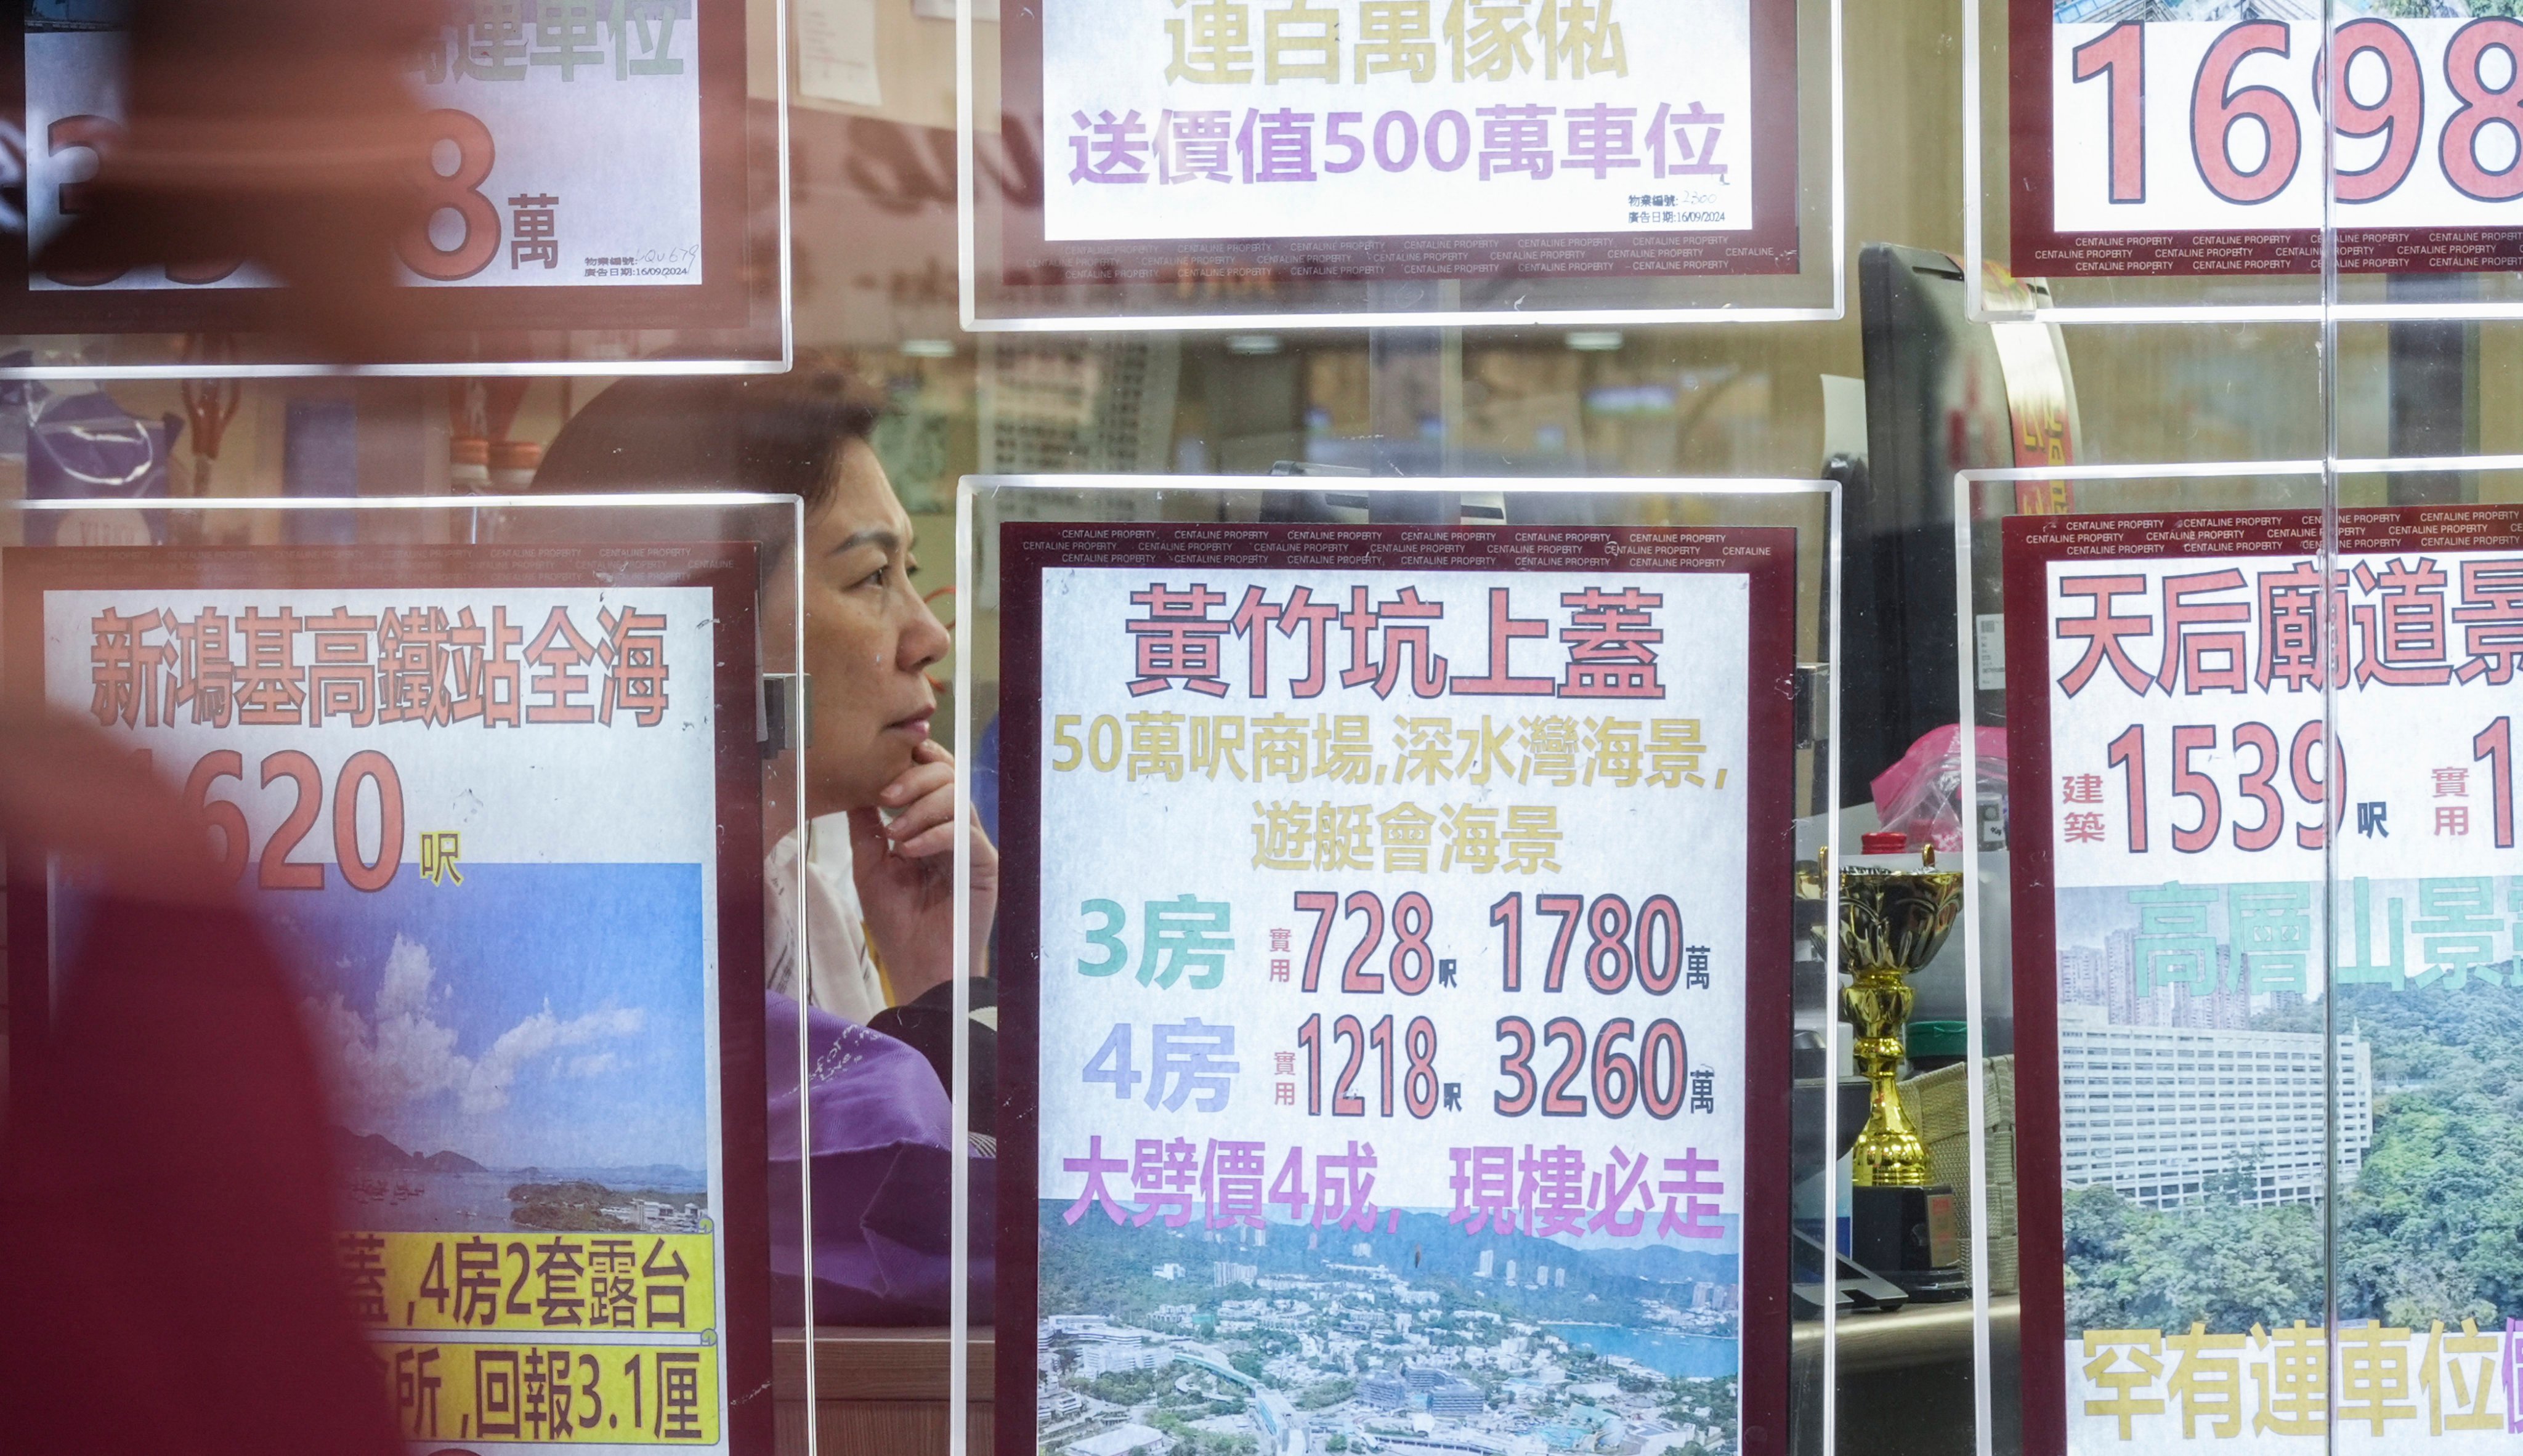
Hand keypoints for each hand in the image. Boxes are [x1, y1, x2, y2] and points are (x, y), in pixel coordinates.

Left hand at [847, 738, 999, 1006]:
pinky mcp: (984, 867)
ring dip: (922, 807)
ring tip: (896, 834)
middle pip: (951, 777)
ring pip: (960, 799)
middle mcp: (958, 831)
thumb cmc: (897, 922)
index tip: (895, 753)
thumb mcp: (870, 865)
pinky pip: (965, 835)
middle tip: (886, 797)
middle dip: (916, 778)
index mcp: (934, 826)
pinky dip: (935, 835)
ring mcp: (973, 848)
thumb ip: (867, 825)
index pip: (937, 777)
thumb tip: (857, 786)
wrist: (917, 967)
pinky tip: (909, 850)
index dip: (921, 759)